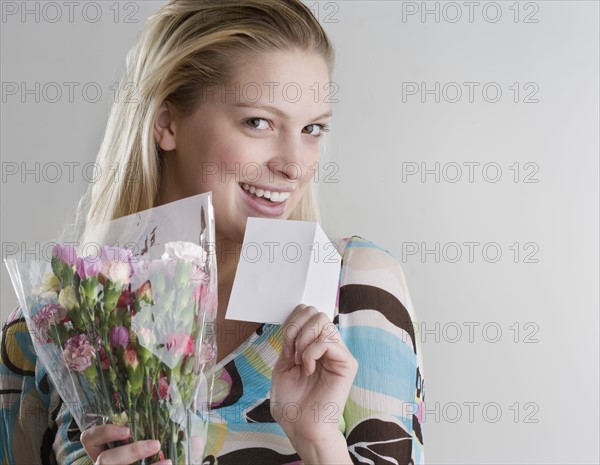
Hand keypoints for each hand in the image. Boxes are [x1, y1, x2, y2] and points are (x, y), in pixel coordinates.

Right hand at [80, 424, 169, 464]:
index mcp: (98, 449)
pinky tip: (166, 464)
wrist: (134, 462)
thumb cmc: (130, 450)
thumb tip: (160, 415)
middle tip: (156, 444)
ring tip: (168, 461)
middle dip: (131, 451)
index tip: (127, 429)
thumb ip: (134, 432)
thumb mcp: (125, 441)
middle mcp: (100, 464)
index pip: (89, 438)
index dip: (104, 432)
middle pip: (105, 459)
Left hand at [270, 304, 357, 447]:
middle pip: (315, 312)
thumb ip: (290, 340)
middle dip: (295, 329)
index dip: (292, 322)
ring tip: (299, 362)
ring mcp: (338, 353)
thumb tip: (296, 319)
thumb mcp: (283, 364)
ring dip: (302, 341)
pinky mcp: (347, 364)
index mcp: (313, 345)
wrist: (300, 427)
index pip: (307, 312)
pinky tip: (308, 370)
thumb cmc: (291, 403)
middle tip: (291, 354)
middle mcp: (328, 346)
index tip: (284, 346)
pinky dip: (311, 353)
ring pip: (322, 321)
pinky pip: (328, 342)